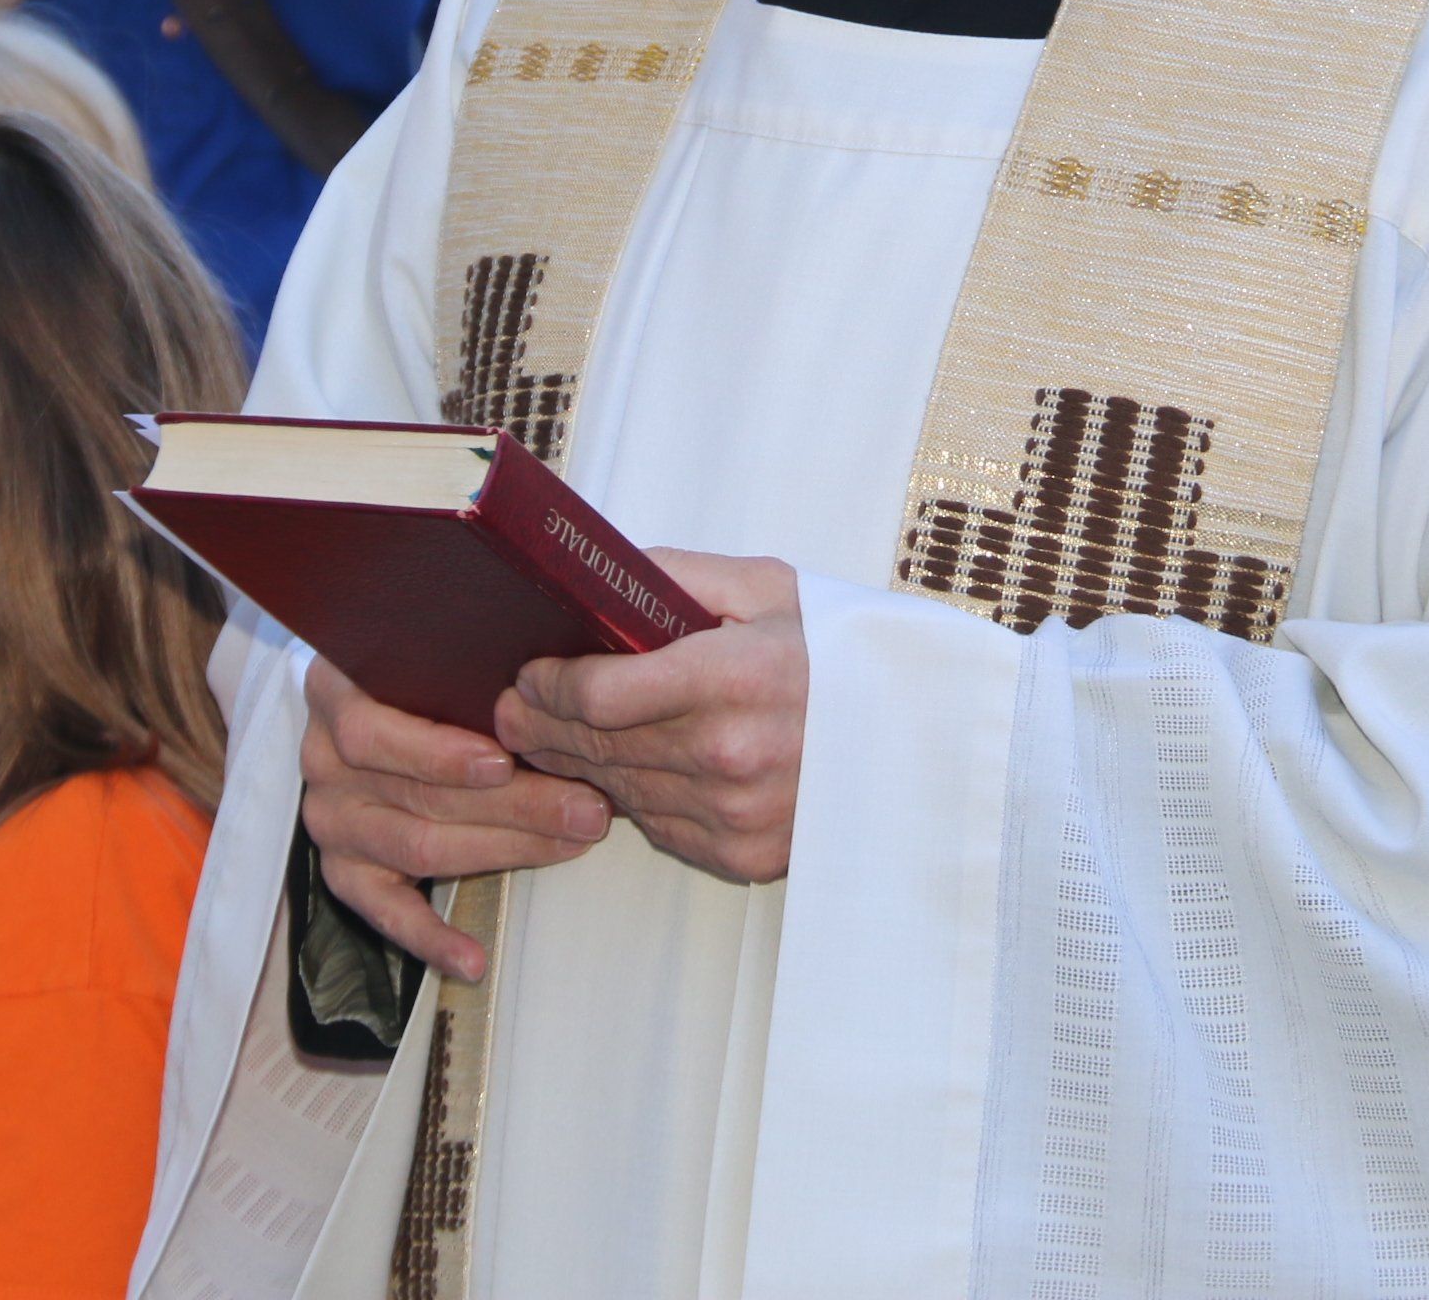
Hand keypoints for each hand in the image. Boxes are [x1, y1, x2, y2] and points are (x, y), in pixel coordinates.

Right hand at [302, 654, 613, 981]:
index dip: (436, 752)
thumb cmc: (425, 672)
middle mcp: (322, 759)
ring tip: (571, 846)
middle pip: (418, 795)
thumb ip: (471, 664)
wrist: (371, 702)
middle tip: (588, 807)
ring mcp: (331, 819)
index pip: (371, 731)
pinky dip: (432, 939)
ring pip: (418, 846)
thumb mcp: (434, 651)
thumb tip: (558, 682)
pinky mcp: (345, 872)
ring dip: (505, 851)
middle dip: (516, 804)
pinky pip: (386, 913)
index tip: (503, 761)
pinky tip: (474, 960)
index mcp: (333, 692)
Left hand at [502, 552, 804, 885]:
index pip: (600, 695)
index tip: (528, 672)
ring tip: (548, 737)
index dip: (548, 685)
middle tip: (511, 710)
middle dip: (542, 725)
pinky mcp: (743, 855)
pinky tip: (619, 770)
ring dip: (576, 765)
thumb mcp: (767, 588)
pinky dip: (633, 797)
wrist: (917, 738)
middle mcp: (730, 757)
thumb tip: (599, 574)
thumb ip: (676, 575)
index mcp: (733, 679)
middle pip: (597, 746)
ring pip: (618, 790)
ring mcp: (736, 814)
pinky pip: (658, 825)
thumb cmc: (837, 653)